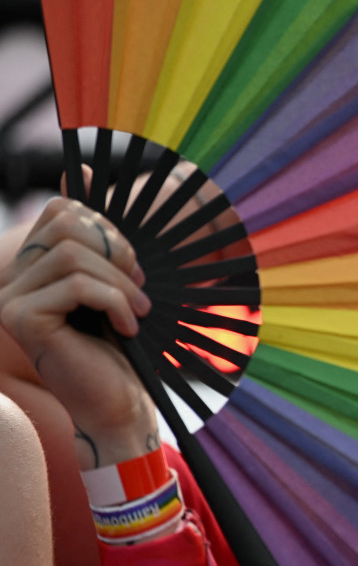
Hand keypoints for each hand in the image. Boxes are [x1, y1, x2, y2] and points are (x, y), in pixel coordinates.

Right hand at [0, 196, 156, 469]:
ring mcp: (8, 298)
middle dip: (117, 252)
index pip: (62, 209)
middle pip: (67, 226)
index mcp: (31, 263)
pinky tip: (126, 327)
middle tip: (137, 288)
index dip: (107, 228)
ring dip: (120, 282)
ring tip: (137, 310)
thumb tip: (79, 167)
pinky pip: (77, 285)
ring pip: (73, 255)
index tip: (129, 267)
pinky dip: (114, 302)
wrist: (119, 398)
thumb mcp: (114, 276)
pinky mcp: (20, 319)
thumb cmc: (121, 340)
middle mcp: (9, 278)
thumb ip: (96, 229)